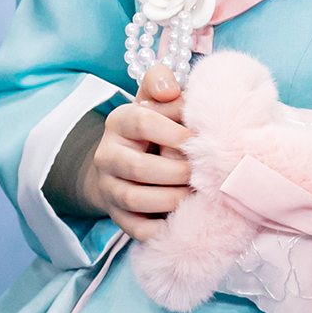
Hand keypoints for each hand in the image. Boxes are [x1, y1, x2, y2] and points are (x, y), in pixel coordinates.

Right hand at [85, 65, 191, 241]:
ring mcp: (108, 187)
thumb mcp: (155, 98)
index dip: (173, 131)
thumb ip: (161, 83)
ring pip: (136, 199)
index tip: (198, 139)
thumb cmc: (154, 124)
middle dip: (177, 172)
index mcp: (119, 120)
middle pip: (140, 167)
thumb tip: (171, 90)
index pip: (142, 121)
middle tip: (204, 173)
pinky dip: (161, 229)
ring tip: (197, 195)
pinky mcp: (116, 216)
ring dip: (172, 200)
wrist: (125, 160)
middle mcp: (107, 154)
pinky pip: (136, 229)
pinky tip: (183, 221)